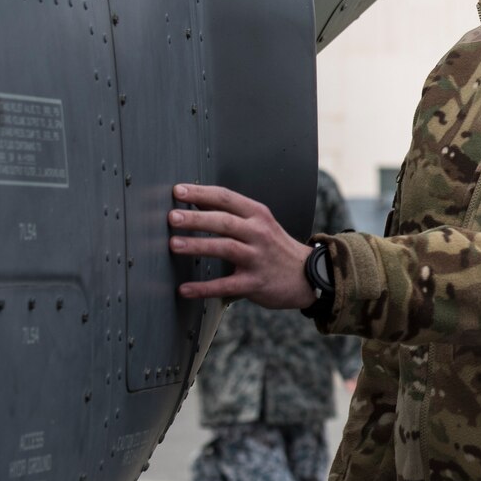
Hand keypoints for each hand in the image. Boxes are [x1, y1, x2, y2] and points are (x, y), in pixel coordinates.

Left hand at [172, 183, 313, 309]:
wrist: (308, 276)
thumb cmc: (276, 247)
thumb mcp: (259, 222)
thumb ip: (230, 212)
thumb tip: (195, 199)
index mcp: (257, 214)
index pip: (226, 197)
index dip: (200, 192)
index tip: (177, 191)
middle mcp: (258, 233)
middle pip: (224, 221)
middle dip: (196, 218)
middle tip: (172, 217)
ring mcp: (258, 258)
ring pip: (225, 248)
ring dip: (198, 245)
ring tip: (174, 245)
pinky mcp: (255, 283)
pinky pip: (226, 285)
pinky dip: (204, 288)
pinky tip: (185, 289)